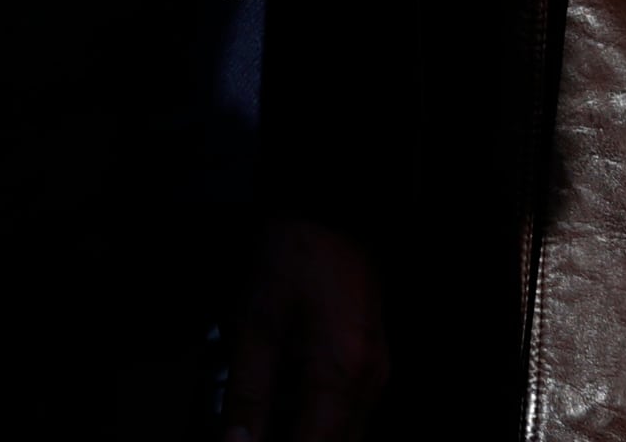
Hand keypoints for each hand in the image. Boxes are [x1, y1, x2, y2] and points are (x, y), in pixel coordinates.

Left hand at [221, 214, 387, 441]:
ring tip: (265, 412)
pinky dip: (316, 416)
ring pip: (344, 434)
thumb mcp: (257, 324)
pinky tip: (284, 397)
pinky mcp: (373, 362)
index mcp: (341, 374)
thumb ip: (248, 393)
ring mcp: (377, 372)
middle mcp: (370, 381)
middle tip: (253, 433)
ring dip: (304, 431)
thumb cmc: (297, 254)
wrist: (333, 207)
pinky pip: (349, 412)